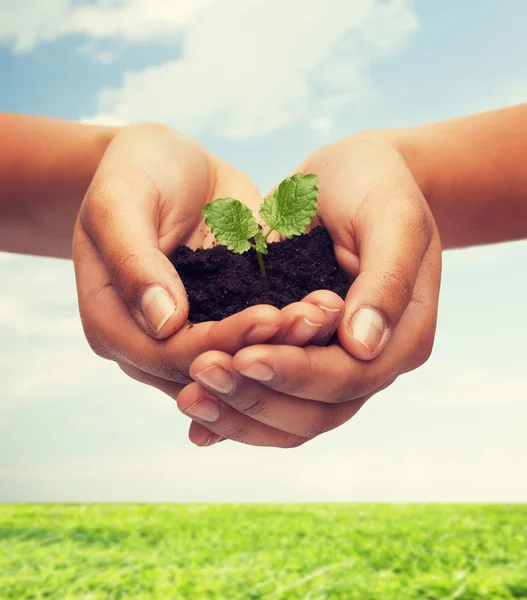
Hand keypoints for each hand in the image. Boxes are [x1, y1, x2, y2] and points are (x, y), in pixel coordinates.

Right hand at [73, 123, 342, 396]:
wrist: (165, 164)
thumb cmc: (133, 172)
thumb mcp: (120, 201)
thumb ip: (133, 260)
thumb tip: (163, 323)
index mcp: (111, 323)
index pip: (166, 353)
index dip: (219, 341)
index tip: (269, 315)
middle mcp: (150, 342)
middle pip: (208, 367)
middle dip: (263, 349)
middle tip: (315, 319)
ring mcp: (189, 333)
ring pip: (237, 360)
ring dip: (284, 345)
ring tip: (326, 314)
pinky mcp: (222, 317)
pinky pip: (254, 335)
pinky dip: (288, 329)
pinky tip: (323, 309)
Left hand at [177, 133, 441, 446]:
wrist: (354, 178)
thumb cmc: (377, 186)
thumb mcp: (392, 217)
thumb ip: (385, 279)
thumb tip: (362, 345)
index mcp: (403, 337)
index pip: (347, 377)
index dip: (296, 373)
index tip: (243, 356)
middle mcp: (369, 363)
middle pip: (315, 413)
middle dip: (257, 396)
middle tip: (201, 371)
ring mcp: (333, 364)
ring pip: (290, 420)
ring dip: (239, 414)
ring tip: (188, 397)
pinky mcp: (302, 356)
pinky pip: (272, 399)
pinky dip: (237, 415)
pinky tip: (198, 422)